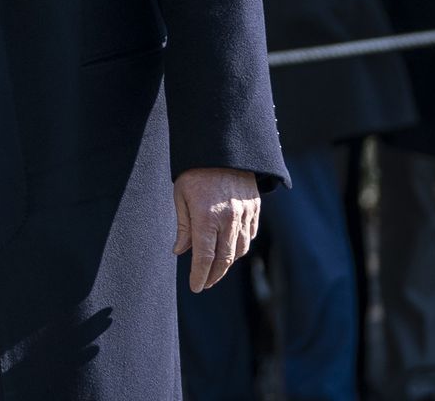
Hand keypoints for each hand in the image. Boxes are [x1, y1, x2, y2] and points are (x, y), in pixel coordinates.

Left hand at [172, 167, 260, 292]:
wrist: (223, 148)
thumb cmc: (196, 171)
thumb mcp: (181, 195)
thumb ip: (183, 226)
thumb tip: (180, 251)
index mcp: (207, 216)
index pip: (205, 257)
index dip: (200, 275)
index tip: (195, 286)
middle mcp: (229, 219)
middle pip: (224, 259)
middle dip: (214, 275)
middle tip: (204, 283)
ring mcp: (245, 214)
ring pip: (240, 250)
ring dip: (228, 263)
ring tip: (216, 268)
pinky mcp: (255, 208)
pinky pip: (250, 235)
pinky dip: (241, 246)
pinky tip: (231, 249)